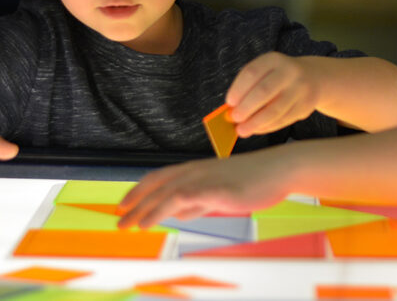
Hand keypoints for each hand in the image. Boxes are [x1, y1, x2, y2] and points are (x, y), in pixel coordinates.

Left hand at [116, 151, 289, 228]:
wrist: (278, 170)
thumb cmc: (253, 180)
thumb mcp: (219, 192)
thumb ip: (198, 202)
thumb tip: (178, 213)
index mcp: (196, 170)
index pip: (159, 177)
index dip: (139, 190)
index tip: (123, 203)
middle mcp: (195, 172)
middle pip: (157, 185)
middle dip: (135, 203)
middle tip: (118, 219)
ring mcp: (204, 179)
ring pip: (166, 193)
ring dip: (144, 209)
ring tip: (128, 225)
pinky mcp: (215, 189)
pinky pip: (182, 199)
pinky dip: (163, 209)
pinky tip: (152, 221)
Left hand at [226, 52, 319, 136]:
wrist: (313, 77)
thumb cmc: (278, 77)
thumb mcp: (266, 72)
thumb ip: (249, 87)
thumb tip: (231, 111)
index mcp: (274, 60)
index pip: (252, 72)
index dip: (238, 88)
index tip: (229, 102)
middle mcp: (289, 72)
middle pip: (264, 91)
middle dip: (246, 107)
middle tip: (234, 118)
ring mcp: (300, 89)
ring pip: (275, 110)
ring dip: (255, 122)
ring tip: (242, 130)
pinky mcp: (305, 106)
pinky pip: (283, 120)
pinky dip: (267, 127)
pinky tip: (257, 129)